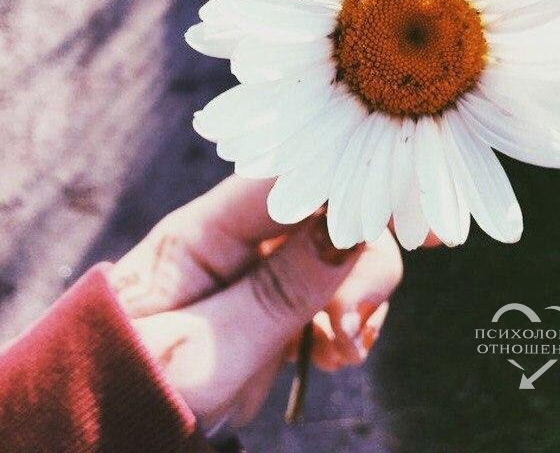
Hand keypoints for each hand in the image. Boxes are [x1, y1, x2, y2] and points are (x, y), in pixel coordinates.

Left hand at [107, 176, 402, 428]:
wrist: (102, 425)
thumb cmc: (128, 388)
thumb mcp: (202, 351)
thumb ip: (278, 291)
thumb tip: (348, 226)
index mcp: (205, 230)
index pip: (288, 176)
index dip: (353, 178)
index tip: (415, 204)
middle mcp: (239, 240)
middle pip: (329, 215)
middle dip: (360, 264)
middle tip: (352, 323)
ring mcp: (262, 270)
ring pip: (342, 257)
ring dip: (357, 302)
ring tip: (338, 349)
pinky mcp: (278, 302)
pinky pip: (334, 297)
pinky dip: (348, 325)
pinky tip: (333, 352)